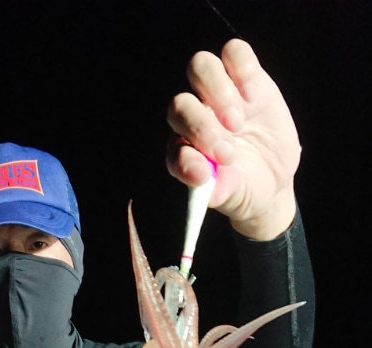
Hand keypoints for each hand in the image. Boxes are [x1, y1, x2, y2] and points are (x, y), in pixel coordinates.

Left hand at [167, 39, 299, 239]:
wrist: (273, 177)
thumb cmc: (245, 187)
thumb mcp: (233, 196)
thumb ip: (217, 190)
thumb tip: (201, 176)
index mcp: (185, 150)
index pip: (173, 147)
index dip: (185, 159)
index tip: (204, 174)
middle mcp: (195, 117)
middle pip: (180, 102)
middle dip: (201, 126)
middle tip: (228, 152)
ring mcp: (218, 93)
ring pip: (200, 66)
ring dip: (217, 92)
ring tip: (238, 123)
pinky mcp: (245, 77)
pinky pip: (234, 51)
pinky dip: (242, 69)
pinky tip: (253, 96)